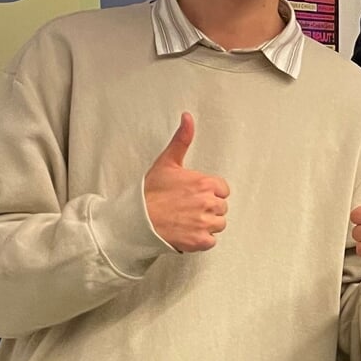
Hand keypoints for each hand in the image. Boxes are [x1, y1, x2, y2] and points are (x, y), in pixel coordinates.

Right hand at [143, 113, 229, 251]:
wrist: (137, 219)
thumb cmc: (150, 192)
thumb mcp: (167, 162)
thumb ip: (182, 139)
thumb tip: (188, 118)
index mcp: (205, 183)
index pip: (222, 189)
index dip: (209, 192)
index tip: (195, 194)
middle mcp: (208, 203)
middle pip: (221, 207)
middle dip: (208, 208)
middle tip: (188, 208)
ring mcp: (205, 223)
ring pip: (218, 224)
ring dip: (206, 224)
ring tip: (187, 220)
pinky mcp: (200, 241)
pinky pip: (211, 241)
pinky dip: (201, 239)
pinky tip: (188, 231)